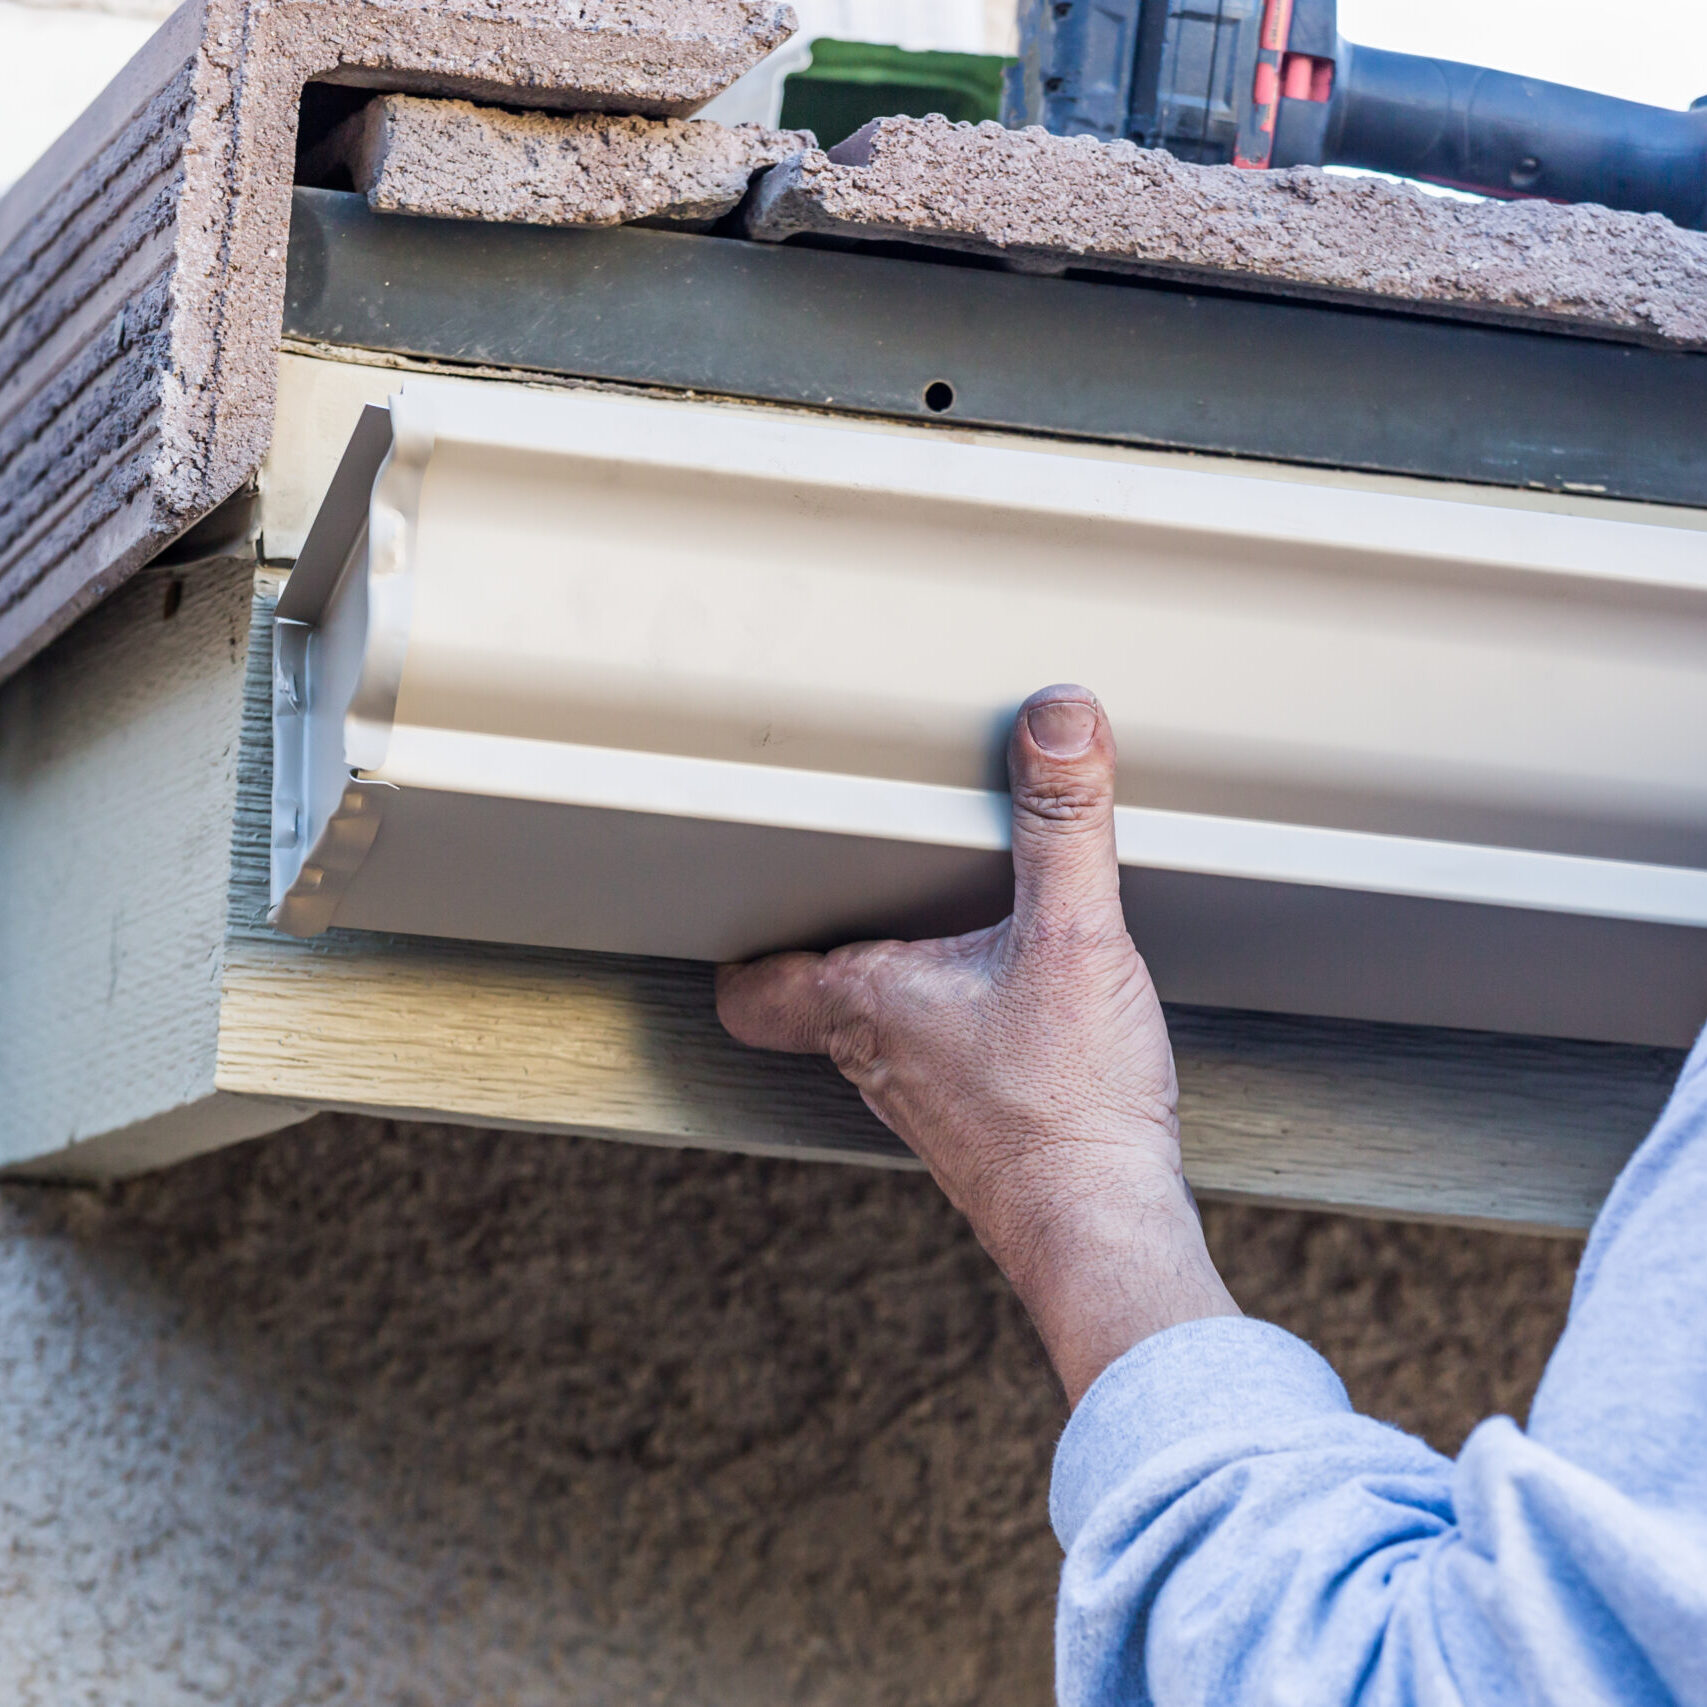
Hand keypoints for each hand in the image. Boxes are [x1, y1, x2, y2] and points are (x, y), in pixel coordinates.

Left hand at [717, 685, 1238, 1404]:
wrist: (1107, 1230)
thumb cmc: (1067, 1110)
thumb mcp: (1074, 936)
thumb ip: (1063, 822)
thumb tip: (1057, 719)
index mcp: (865, 1003)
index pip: (752, 982)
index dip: (743, 940)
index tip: (747, 893)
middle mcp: (876, 1057)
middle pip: (817, 993)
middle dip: (835, 936)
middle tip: (855, 880)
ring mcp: (924, 1099)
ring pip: (879, 1028)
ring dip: (900, 980)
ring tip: (937, 924)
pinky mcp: (978, 1126)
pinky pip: (944, 1057)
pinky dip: (958, 1021)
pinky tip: (1015, 1002)